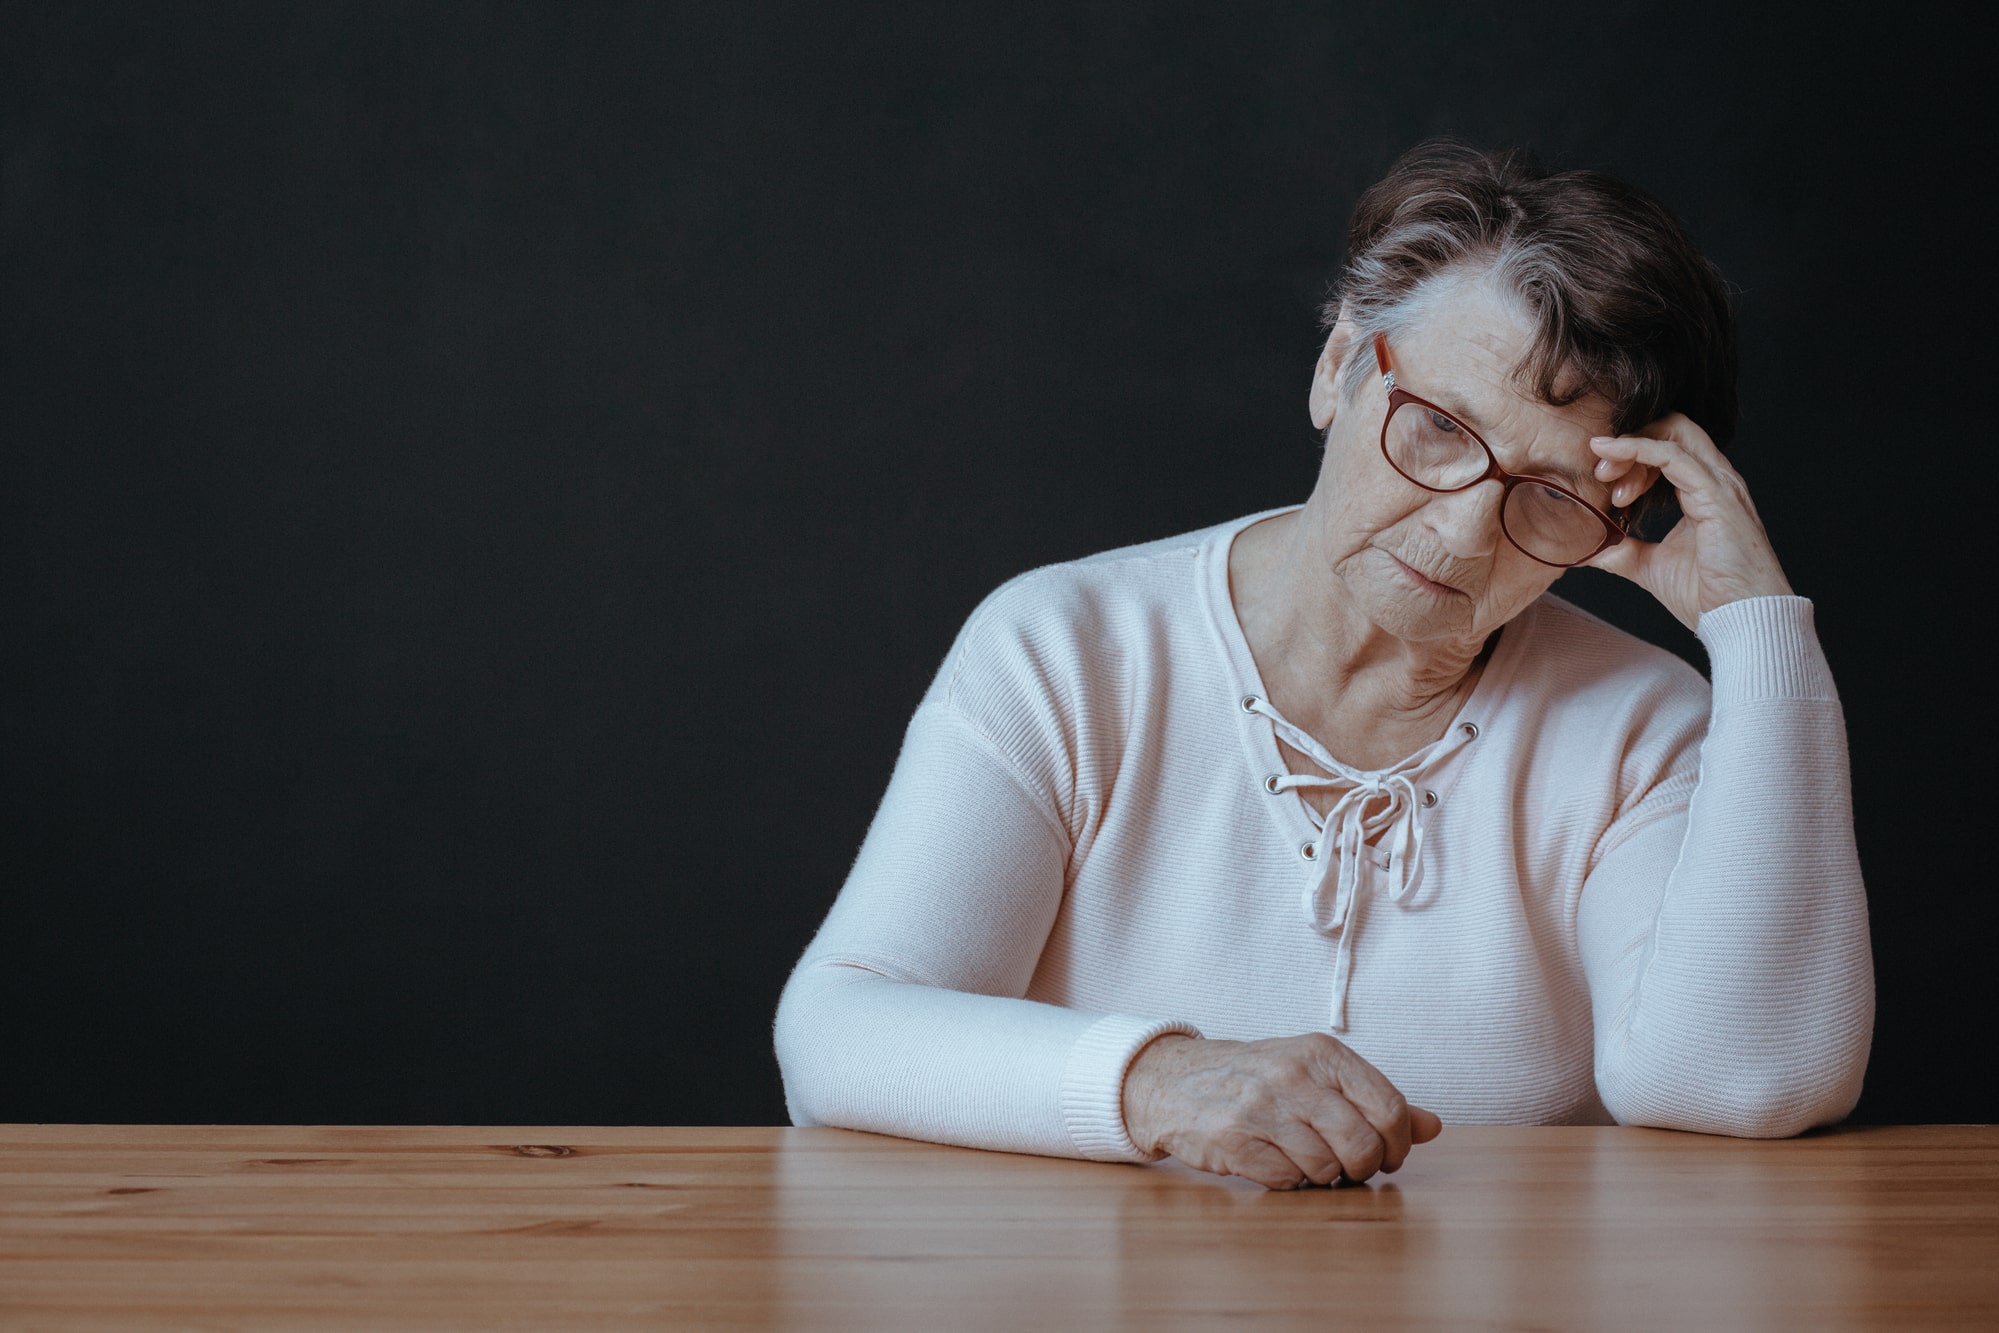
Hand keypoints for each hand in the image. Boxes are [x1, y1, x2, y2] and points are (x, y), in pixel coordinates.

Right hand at [1121, 1032, 1442, 1189]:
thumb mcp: (1317, 1073)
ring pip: (1327, 1168)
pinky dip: (1289, 1181)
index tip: (1385, 1154)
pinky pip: (1287, 1180)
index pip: (1389, 1108)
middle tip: (1349, 1165)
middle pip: (1362, 1144)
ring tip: (1306, 1159)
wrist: (1176, 1081)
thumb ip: (1376, 1099)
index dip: (1397, 1144)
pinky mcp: (1233, 1140)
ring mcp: (1260, 1107)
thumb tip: (1433, 1127)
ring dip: (1323, 1175)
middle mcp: (1293, 1075)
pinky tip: (1275, 1162)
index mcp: (1321, 1053)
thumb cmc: (1259, 1078)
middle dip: (1363, 1167)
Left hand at [1585, 415, 1793, 631]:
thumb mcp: (1651, 566)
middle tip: (1599, 473)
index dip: (1631, 454)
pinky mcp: (1717, 496)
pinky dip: (1638, 449)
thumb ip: (1623, 552)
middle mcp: (1716, 480)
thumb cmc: (1707, 597)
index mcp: (1704, 491)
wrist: (1738, 621)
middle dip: (1629, 440)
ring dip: (1629, 447)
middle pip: (1673, 429)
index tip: (1601, 479)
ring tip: (1603, 475)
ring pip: (1674, 434)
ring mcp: (1720, 484)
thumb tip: (1589, 550)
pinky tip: (1612, 456)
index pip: (1668, 447)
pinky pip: (1674, 455)